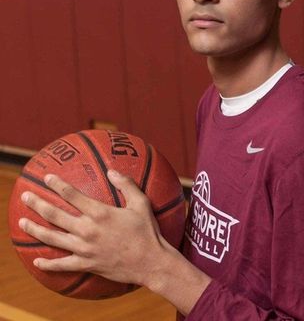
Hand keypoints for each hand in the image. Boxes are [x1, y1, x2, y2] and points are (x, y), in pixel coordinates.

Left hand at [18, 170, 170, 285]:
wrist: (151, 262)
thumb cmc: (148, 232)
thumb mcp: (142, 204)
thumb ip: (126, 185)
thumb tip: (111, 170)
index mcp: (100, 213)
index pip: (72, 195)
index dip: (57, 184)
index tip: (46, 178)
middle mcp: (88, 230)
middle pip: (54, 215)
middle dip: (37, 204)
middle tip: (25, 196)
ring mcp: (84, 249)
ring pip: (51, 238)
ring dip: (34, 230)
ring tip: (21, 223)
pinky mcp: (86, 264)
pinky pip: (61, 265)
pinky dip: (47, 264)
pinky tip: (37, 262)